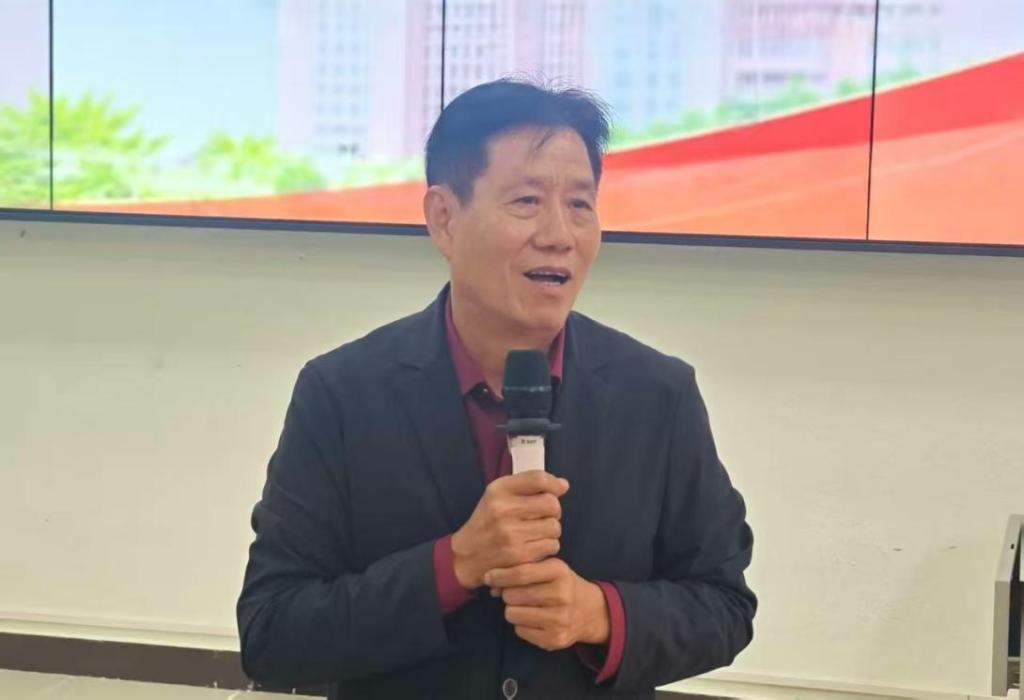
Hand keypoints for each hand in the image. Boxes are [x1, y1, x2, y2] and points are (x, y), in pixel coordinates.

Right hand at [451, 471, 568, 589]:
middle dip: (553, 511)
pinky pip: (551, 546)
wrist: (467, 555)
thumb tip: (564, 485)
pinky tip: (534, 546)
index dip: (553, 484)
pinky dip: (548, 546)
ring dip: (551, 530)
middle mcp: (503, 510)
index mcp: (498, 490)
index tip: (558, 489)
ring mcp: (511, 534)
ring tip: (536, 532)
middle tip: (543, 516)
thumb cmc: (488, 521)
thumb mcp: (499, 495)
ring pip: (554, 527)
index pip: (537, 479)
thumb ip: (529, 485)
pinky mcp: (519, 556)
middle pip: (551, 504)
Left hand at [485, 558, 609, 650]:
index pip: (521, 573)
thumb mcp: (549, 568)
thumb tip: (492, 583)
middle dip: (507, 594)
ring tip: (524, 607)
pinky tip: (534, 620)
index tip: (489, 577)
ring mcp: (559, 619)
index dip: (500, 575)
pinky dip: (521, 625)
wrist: (590, 611)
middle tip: (515, 594)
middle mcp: (561, 595)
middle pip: (512, 595)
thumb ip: (522, 569)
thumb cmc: (562, 584)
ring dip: (512, 610)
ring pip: (512, 614)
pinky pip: (520, 631)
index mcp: (558, 571)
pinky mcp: (554, 639)